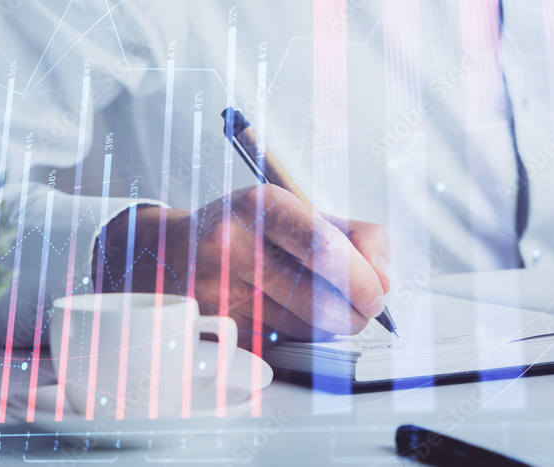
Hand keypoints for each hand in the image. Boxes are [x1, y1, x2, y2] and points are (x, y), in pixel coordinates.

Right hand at [94, 185, 390, 347]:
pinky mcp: (213, 333)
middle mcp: (234, 247)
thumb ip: (353, 236)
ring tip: (314, 298)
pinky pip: (281, 347)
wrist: (168, 252)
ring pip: (307, 330)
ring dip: (328, 324)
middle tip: (365, 304)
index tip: (379, 291)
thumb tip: (384, 278)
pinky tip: (282, 313)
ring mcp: (220, 293)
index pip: (326, 248)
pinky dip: (296, 337)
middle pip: (323, 300)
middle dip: (358, 311)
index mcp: (261, 206)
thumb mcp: (294, 209)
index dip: (363, 278)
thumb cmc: (244, 229)